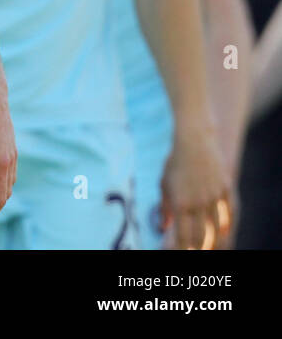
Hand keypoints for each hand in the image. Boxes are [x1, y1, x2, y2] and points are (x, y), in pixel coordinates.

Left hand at [160, 125, 231, 248]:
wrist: (194, 142)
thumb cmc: (174, 164)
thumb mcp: (164, 184)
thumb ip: (165, 208)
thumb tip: (163, 227)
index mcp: (180, 203)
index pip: (183, 236)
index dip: (182, 248)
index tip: (179, 252)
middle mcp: (198, 202)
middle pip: (201, 237)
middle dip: (198, 248)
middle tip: (194, 251)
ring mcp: (214, 197)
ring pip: (217, 229)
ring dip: (214, 241)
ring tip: (209, 247)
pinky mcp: (225, 190)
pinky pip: (229, 214)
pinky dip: (227, 226)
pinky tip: (224, 233)